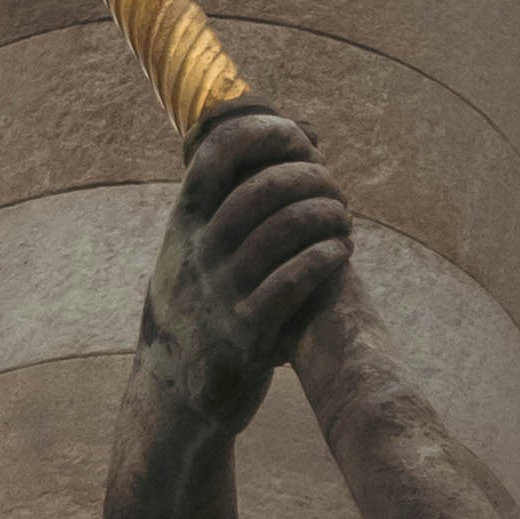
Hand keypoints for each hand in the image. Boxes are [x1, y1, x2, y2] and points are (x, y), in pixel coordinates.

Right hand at [139, 105, 352, 435]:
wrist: (176, 389)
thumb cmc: (207, 299)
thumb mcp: (203, 245)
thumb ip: (243, 191)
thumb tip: (306, 129)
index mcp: (185, 221)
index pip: (216, 153)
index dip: (264, 132)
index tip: (299, 137)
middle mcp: (199, 251)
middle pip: (264, 187)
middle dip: (312, 178)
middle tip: (335, 190)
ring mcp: (222, 291)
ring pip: (285, 229)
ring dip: (327, 215)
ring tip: (343, 219)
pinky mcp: (247, 331)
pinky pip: (293, 280)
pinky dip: (324, 257)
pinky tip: (340, 251)